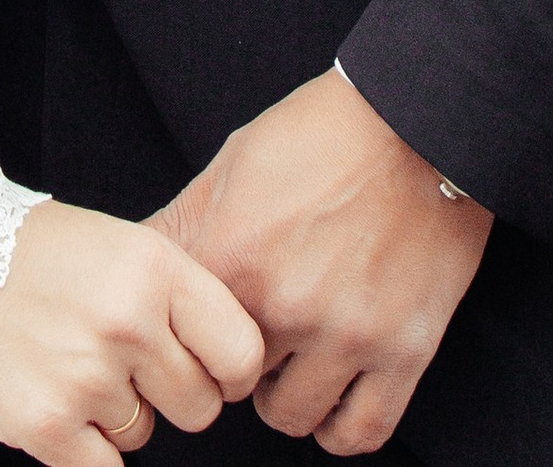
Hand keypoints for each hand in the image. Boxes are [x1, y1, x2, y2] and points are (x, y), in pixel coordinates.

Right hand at [0, 197, 263, 465]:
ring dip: (114, 416)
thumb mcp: (118, 244)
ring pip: (144, 435)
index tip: (215, 372)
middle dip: (167, 394)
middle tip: (124, 364)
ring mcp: (86, 377)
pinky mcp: (45, 425)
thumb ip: (173, 299)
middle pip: (198, 406)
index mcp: (153, 269)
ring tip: (69, 364)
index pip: (240, 351)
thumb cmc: (29, 251)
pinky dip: (86, 450)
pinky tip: (59, 405)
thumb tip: (227, 363)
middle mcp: (127, 322)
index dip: (231, 372)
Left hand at [152, 69, 489, 453]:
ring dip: (284, 397)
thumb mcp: (234, 163)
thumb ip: (181, 227)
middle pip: (231, 383)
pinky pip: (360, 432)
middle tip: (251, 337)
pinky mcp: (404, 351)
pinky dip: (339, 428)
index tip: (200, 329)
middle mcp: (284, 304)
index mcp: (232, 254)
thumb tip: (132, 260)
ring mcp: (346, 334)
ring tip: (291, 363)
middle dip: (235, 365)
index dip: (187, 338)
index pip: (179, 341)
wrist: (420, 121)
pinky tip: (332, 397)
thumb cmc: (324, 133)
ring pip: (290, 417)